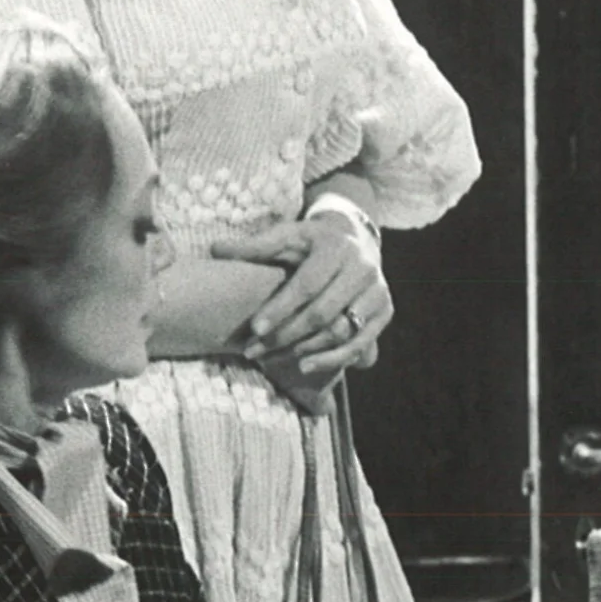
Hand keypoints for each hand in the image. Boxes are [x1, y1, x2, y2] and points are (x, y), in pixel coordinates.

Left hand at [211, 211, 390, 375]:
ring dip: (304, 351)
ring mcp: (377, 292)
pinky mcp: (385, 311)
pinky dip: (333, 359)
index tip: (254, 330)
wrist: (356, 241)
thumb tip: (216, 250)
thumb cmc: (312, 242)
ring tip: (271, 360)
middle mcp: (363, 269)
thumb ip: (255, 245)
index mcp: (337, 248)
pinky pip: (360, 343)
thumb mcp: (287, 235)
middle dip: (285, 335)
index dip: (280, 309)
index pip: (307, 285)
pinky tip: (304, 366)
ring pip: (341, 332)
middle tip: (254, 351)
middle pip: (323, 313)